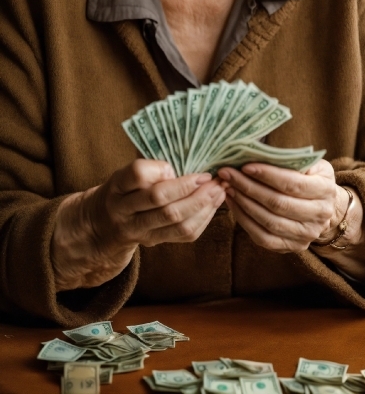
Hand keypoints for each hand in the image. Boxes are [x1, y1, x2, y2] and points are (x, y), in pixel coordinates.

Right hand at [52, 159, 225, 290]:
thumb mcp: (125, 174)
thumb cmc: (122, 190)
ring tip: (219, 191)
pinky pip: (183, 235)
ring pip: (176, 223)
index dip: (162, 169)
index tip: (180, 165)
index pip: (137, 174)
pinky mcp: (154, 242)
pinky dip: (203, 219)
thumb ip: (148, 170)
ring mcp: (140, 231)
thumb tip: (179, 171)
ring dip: (202, 206)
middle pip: (162, 203)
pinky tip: (213, 205)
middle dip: (192, 190)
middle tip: (212, 179)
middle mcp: (125, 212)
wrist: (103, 224)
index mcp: (117, 187)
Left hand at [217, 159, 349, 252]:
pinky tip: (233, 204)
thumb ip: (292, 160)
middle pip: (278, 204)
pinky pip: (263, 238)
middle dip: (248, 187)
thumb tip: (258, 153)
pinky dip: (244, 221)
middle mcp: (319, 216)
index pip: (292, 183)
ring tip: (228, 187)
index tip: (245, 166)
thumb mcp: (311, 163)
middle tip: (228, 174)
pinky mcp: (292, 247)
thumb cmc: (311, 178)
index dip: (267, 175)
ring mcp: (306, 235)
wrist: (324, 206)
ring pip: (269, 222)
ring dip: (244, 203)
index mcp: (325, 190)